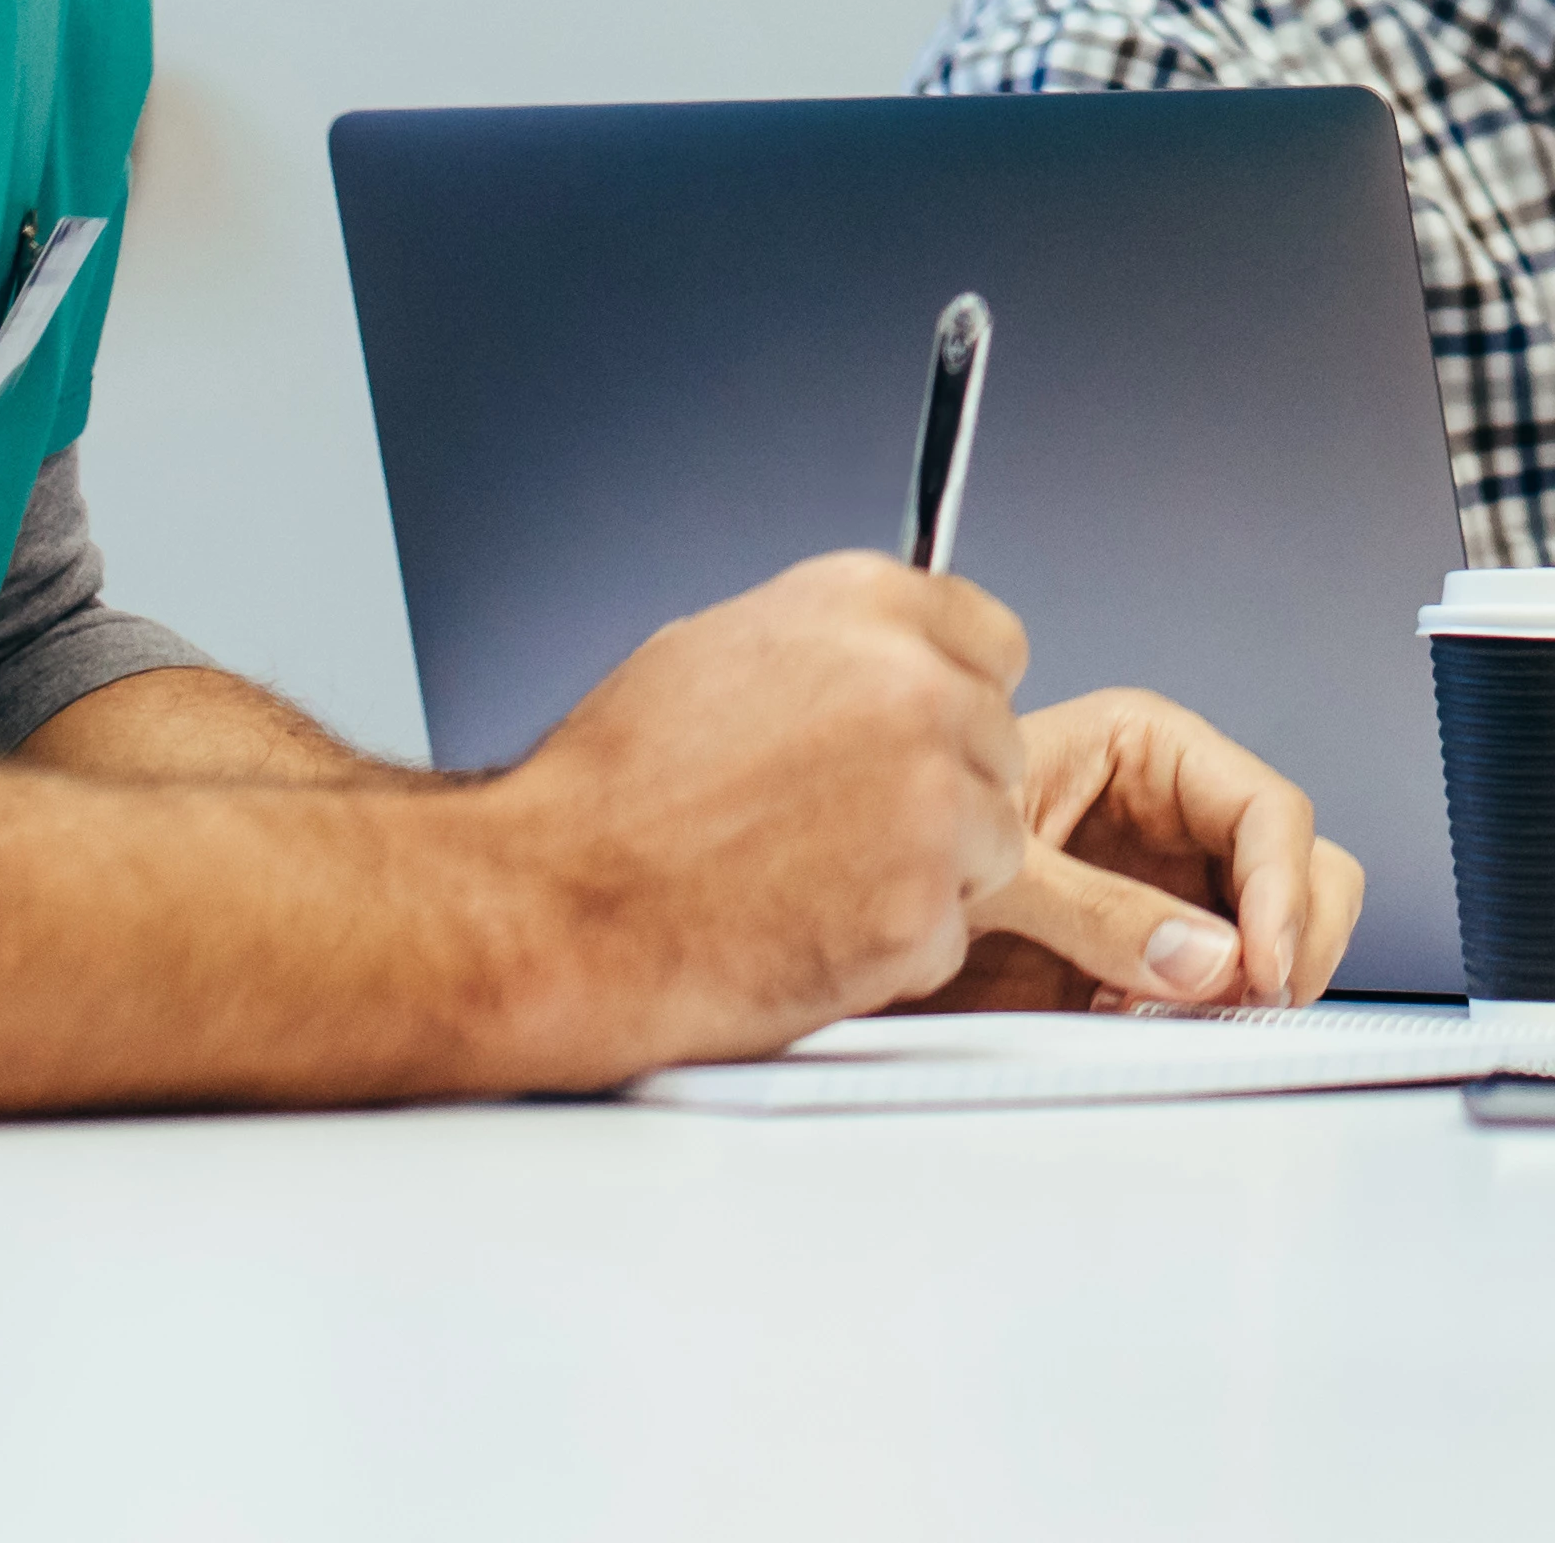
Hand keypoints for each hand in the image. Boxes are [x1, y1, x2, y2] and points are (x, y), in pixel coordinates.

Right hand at [468, 553, 1037, 1080]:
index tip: (923, 734)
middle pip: (1000, 744)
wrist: (554, 910)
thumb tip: (874, 657)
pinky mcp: (922, 909)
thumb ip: (825, 648)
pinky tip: (806, 931)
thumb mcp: (710, 653)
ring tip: (813, 880)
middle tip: (841, 825)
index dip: (953, 696)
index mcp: (863, 606)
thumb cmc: (607, 797)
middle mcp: (913, 690)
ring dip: (927, 872)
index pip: (994, 639)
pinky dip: (893, 949)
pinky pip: (949, 933)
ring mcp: (928, 802)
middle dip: (941, 789)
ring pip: (992, 843)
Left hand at [895, 684, 1371, 1014]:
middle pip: (1302, 862)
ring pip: (1285, 921)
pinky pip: (1230, 977)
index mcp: (1143, 747)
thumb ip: (1100, 913)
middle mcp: (1171, 807)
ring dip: (1252, 978)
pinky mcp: (1155, 945)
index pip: (1267, 808)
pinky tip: (1135, 1015)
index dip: (1282, 888)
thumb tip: (1205, 958)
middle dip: (1288, 935)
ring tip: (1167, 1008)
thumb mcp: (992, 875)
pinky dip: (1211, 1009)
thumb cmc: (890, 842)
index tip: (1261, 963)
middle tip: (1244, 999)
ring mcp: (1171, 878)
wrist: (830, 903)